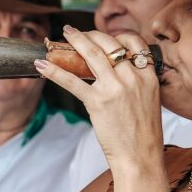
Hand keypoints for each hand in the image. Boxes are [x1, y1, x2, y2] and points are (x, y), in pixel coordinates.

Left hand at [34, 26, 162, 166]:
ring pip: (91, 54)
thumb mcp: (149, 100)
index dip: (117, 36)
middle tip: (78, 34)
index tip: (104, 37)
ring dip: (74, 40)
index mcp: (147, 76)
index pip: (133, 42)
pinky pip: (72, 81)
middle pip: (109, 44)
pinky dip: (54, 71)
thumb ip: (137, 83)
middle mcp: (132, 78)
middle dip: (91, 35)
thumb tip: (118, 73)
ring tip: (63, 34)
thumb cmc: (144, 134)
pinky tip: (42, 65)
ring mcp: (114, 88)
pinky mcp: (97, 102)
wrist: (141, 158)